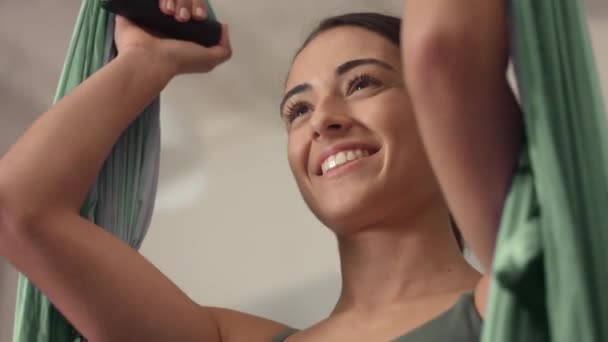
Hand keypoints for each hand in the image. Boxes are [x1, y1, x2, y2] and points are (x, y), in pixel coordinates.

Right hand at [114, 1, 230, 77]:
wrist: (148, 59)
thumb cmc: (178, 59)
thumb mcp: (209, 60)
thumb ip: (223, 48)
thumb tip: (223, 28)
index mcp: (184, 32)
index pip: (193, 8)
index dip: (198, 7)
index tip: (198, 16)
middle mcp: (168, 22)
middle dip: (185, 3)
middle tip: (181, 17)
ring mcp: (151, 14)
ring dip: (172, 0)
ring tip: (167, 11)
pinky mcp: (136, 9)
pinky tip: (161, 5)